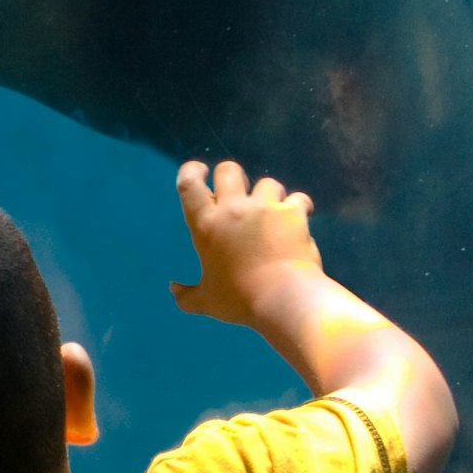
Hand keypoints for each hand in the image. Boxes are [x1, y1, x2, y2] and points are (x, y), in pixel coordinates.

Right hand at [171, 159, 322, 326]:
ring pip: (267, 183)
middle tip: (237, 195)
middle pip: (229, 170)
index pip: (189, 184)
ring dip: (267, 195)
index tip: (199, 172)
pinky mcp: (293, 213)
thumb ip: (187, 295)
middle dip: (231, 177)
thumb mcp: (207, 302)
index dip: (191, 171)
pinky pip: (297, 198)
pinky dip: (297, 206)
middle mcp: (234, 209)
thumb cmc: (239, 301)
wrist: (284, 299)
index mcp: (207, 225)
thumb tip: (173, 289)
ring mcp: (266, 207)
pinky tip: (299, 216)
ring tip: (271, 212)